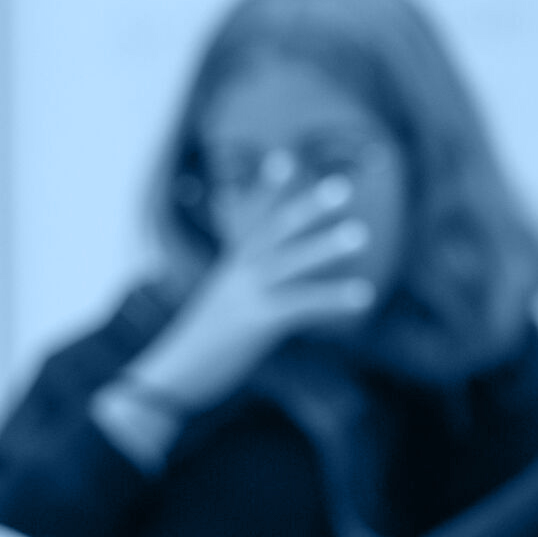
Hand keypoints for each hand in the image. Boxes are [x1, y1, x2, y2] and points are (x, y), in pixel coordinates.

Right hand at [128, 177, 379, 414]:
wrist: (172, 377)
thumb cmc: (203, 345)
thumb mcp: (223, 305)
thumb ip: (243, 287)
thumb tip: (261, 282)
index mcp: (233, 267)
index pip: (253, 220)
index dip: (268, 190)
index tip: (285, 159)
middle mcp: (238, 273)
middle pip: (276, 231)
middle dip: (308, 207)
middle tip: (343, 187)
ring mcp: (246, 295)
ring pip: (289, 263)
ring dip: (326, 247)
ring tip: (361, 235)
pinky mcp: (256, 323)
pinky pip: (300, 306)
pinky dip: (332, 299)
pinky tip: (365, 296)